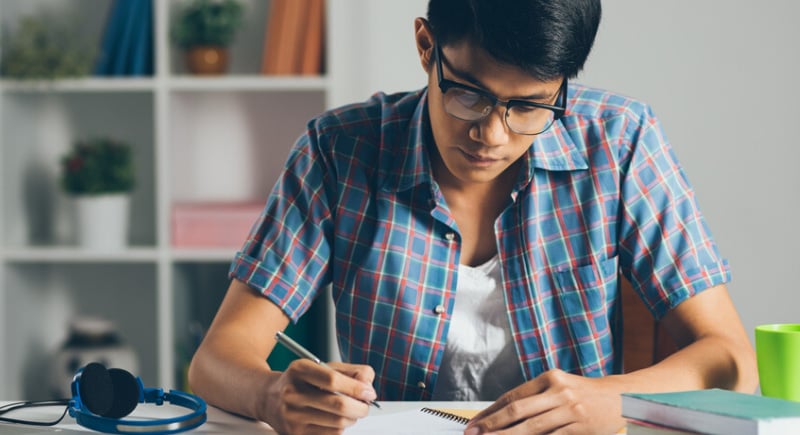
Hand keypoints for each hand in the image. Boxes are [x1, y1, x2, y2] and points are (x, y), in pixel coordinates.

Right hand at [261, 360, 377, 434]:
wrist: (269, 398)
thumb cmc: (302, 381)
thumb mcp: (321, 367)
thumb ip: (349, 371)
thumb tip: (368, 385)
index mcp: (299, 370)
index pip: (333, 380)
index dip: (356, 387)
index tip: (369, 392)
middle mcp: (292, 393)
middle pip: (338, 405)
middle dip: (361, 407)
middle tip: (366, 405)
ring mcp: (292, 416)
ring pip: (338, 423)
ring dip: (352, 418)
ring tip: (351, 412)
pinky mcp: (295, 434)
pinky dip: (340, 428)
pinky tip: (336, 420)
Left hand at [464, 369, 624, 434]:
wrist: (621, 399)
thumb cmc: (583, 394)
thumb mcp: (558, 387)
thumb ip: (533, 399)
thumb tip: (500, 415)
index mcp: (549, 378)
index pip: (512, 396)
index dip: (490, 412)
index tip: (474, 423)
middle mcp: (559, 391)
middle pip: (517, 411)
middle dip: (492, 425)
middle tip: (473, 434)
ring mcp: (571, 411)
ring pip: (532, 429)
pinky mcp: (581, 429)